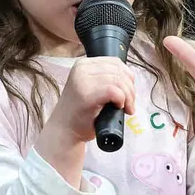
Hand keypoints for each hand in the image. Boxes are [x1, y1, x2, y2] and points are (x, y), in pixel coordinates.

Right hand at [35, 57, 135, 186]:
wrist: (64, 131)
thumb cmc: (80, 113)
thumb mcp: (91, 88)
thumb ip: (105, 78)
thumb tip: (129, 78)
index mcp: (82, 65)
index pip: (115, 62)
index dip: (128, 77)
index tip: (128, 93)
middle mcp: (81, 69)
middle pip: (119, 71)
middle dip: (130, 89)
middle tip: (129, 104)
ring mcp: (83, 81)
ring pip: (119, 80)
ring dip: (129, 96)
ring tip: (126, 108)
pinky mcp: (87, 94)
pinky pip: (115, 91)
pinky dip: (122, 100)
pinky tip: (119, 108)